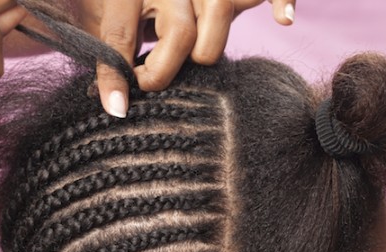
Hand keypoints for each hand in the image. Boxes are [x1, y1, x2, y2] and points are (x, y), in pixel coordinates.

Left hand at [79, 0, 296, 117]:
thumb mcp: (102, 14)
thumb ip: (106, 48)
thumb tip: (112, 101)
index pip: (120, 33)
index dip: (116, 74)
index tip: (117, 108)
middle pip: (182, 31)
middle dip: (169, 68)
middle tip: (155, 79)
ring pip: (220, 10)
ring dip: (209, 49)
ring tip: (196, 61)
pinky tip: (283, 20)